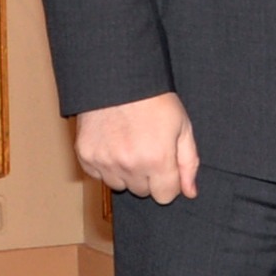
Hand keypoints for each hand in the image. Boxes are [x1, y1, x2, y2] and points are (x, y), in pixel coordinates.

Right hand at [74, 91, 198, 204]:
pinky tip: (112, 144)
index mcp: (157, 159)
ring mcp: (105, 161)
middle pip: (142, 192)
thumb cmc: (154, 100)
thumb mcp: (182, 127)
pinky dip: (105, 165)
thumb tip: (190, 192)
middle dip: (148, 177)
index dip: (168, 183)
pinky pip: (97, 175)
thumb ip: (189, 163)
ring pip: (119, 186)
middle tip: (147, 150)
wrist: (118, 78)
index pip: (165, 197)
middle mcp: (130, 164)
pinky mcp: (85, 155)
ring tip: (129, 146)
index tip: (165, 167)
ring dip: (126, 173)